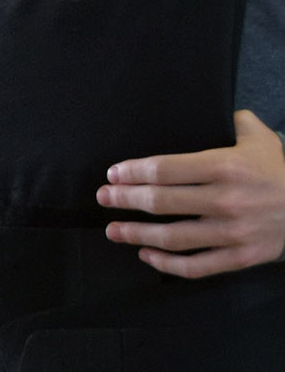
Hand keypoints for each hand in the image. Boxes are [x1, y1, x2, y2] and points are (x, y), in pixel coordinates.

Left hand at [98, 110, 284, 276]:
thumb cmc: (278, 169)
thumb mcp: (259, 137)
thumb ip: (230, 120)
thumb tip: (204, 105)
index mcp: (226, 167)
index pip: (165, 170)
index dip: (132, 172)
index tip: (112, 174)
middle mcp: (227, 200)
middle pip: (162, 202)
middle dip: (125, 199)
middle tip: (103, 197)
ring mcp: (234, 232)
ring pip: (173, 237)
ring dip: (136, 234)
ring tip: (113, 230)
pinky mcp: (241, 257)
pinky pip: (197, 266)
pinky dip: (167, 264)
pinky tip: (146, 255)